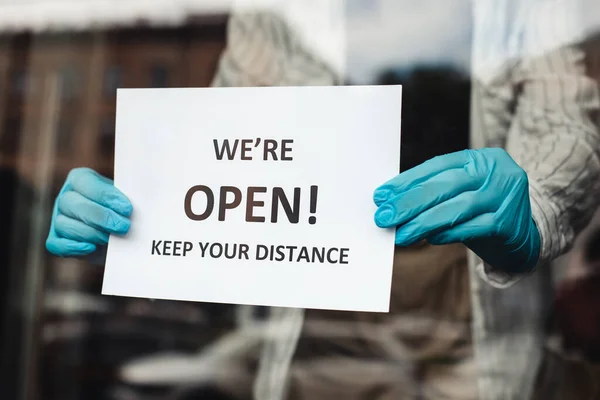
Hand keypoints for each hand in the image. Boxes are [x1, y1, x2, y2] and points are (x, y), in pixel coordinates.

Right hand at [46, 168, 132, 256]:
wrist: (121, 233)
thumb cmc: (124, 211)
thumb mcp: (126, 201)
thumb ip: (126, 200)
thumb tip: (134, 204)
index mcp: (80, 180)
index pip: (85, 182)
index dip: (105, 195)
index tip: (127, 208)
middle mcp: (66, 197)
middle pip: (73, 204)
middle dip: (101, 216)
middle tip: (124, 226)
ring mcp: (58, 219)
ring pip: (65, 225)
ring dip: (91, 233)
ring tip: (112, 239)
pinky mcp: (56, 240)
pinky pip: (57, 245)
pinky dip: (73, 247)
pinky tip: (92, 248)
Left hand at [373, 148, 540, 272]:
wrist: (528, 232)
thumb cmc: (485, 209)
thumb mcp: (464, 191)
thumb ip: (436, 192)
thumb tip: (392, 202)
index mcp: (481, 159)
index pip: (437, 167)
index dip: (406, 182)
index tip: (382, 195)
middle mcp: (496, 173)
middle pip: (445, 186)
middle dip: (410, 202)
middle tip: (384, 216)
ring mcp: (504, 197)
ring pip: (456, 208)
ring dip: (423, 222)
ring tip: (401, 234)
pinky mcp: (508, 223)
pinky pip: (471, 228)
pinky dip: (448, 233)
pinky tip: (430, 238)